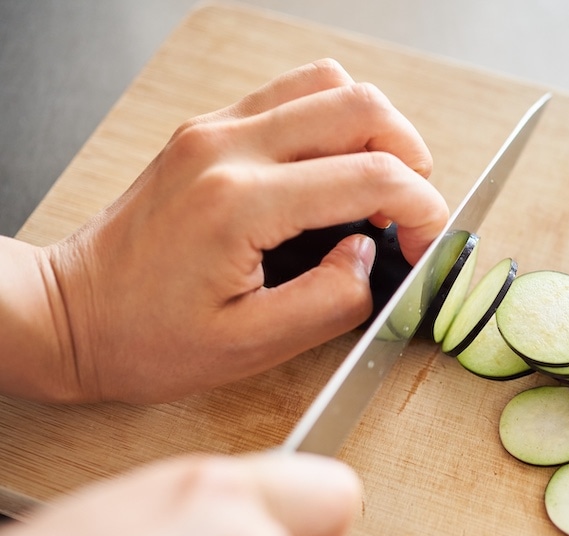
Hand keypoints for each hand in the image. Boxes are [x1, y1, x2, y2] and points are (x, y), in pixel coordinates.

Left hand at [44, 59, 448, 402]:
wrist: (71, 314)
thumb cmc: (145, 337)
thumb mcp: (249, 346)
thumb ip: (329, 303)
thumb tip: (371, 259)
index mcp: (241, 204)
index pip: (371, 174)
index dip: (422, 208)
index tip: (426, 242)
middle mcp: (228, 147)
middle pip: (360, 106)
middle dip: (411, 158)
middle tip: (410, 213)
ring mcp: (215, 129)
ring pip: (329, 84)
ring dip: (374, 130)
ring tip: (377, 187)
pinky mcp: (209, 129)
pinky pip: (292, 95)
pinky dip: (334, 123)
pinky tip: (332, 171)